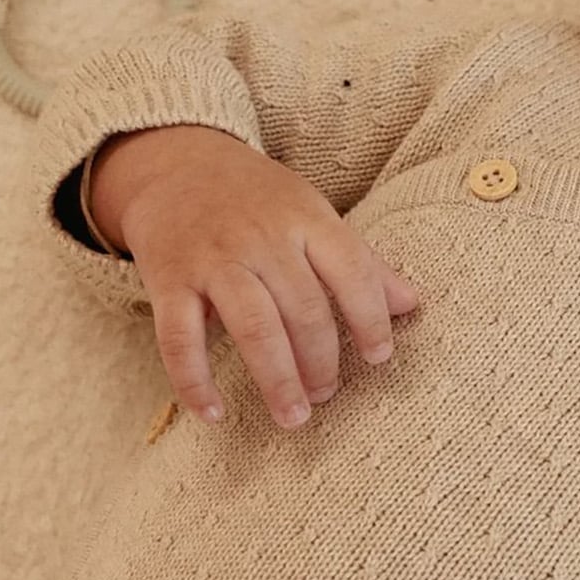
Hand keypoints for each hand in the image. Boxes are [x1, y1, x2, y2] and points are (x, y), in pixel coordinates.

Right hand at [91, 125, 419, 428]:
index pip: (351, 269)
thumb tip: (411, 304)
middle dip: (321, 361)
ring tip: (294, 416)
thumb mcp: (312, 213)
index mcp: (305, 218)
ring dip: (277, 378)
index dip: (370, 317)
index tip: (380, 357)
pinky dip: (195, 381)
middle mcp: (261, 238)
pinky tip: (214, 414)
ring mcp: (213, 259)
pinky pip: (179, 338)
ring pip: (252, 325)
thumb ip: (359, 261)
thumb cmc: (258, 199)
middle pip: (303, 307)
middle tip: (327, 396)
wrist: (175, 164)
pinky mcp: (168, 280)